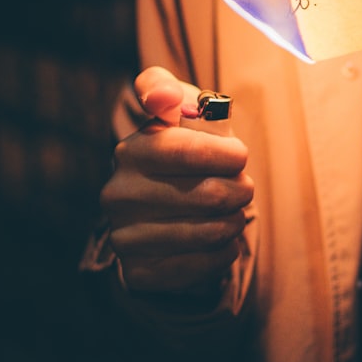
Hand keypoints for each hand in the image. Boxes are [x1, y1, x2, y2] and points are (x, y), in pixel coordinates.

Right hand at [100, 67, 252, 296]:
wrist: (163, 209)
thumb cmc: (186, 149)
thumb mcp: (180, 111)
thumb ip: (168, 89)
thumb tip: (164, 97)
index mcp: (133, 151)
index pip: (187, 150)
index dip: (226, 155)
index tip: (240, 156)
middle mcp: (119, 194)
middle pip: (210, 195)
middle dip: (240, 190)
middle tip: (243, 188)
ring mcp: (124, 235)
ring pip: (211, 232)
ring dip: (236, 221)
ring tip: (233, 212)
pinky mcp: (139, 271)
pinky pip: (202, 266)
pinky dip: (224, 252)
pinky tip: (221, 240)